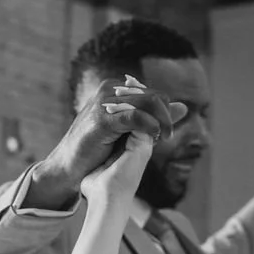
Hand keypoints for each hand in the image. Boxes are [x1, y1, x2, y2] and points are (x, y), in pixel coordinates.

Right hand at [24, 75, 183, 209]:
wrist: (69, 166)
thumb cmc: (95, 148)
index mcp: (115, 88)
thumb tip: (184, 107)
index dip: (164, 111)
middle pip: (154, 96)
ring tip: (163, 138)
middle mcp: (110, 88)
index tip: (165, 131)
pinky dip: (150, 126)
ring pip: (148, 103)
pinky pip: (136, 116)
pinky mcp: (103, 118)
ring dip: (161, 121)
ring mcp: (105, 101)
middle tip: (167, 136)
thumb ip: (154, 116)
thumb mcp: (129, 129)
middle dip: (166, 115)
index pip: (153, 93)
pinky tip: (154, 137)